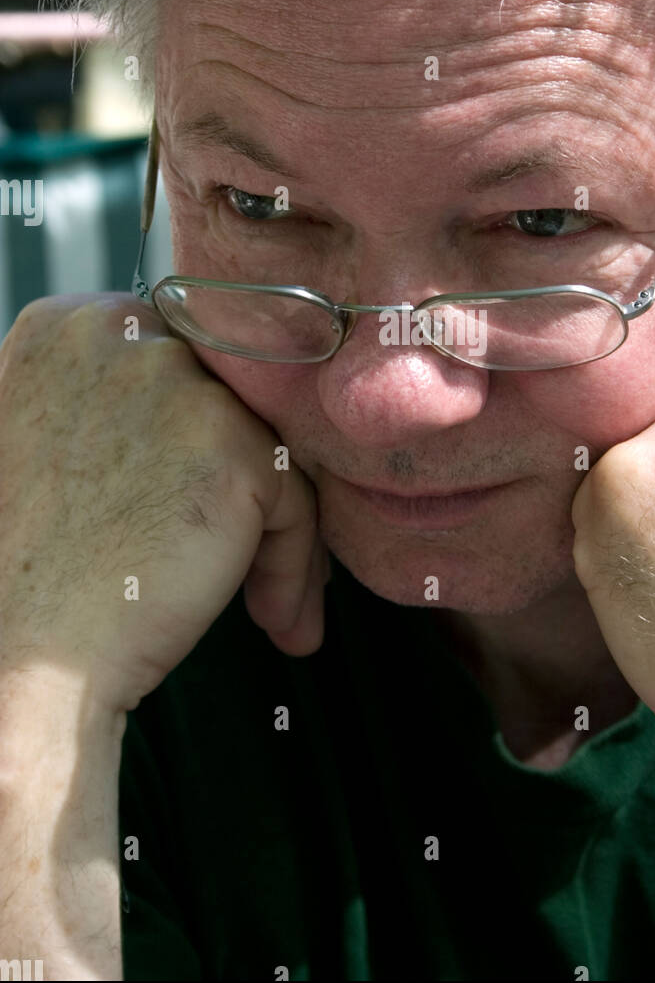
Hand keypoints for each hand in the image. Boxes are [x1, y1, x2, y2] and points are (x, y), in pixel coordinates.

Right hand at [0, 294, 325, 713]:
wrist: (17, 656)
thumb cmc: (29, 570)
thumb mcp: (50, 442)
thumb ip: (114, 400)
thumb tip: (204, 416)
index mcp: (68, 326)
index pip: (181, 368)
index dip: (202, 448)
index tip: (201, 516)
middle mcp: (122, 334)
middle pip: (232, 403)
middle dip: (249, 486)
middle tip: (247, 565)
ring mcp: (180, 384)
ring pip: (273, 452)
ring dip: (277, 533)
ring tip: (269, 607)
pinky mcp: (235, 447)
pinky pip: (298, 504)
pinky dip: (294, 566)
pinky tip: (274, 621)